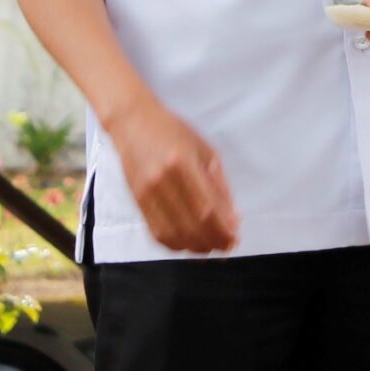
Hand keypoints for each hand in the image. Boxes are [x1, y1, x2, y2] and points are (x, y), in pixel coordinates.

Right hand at [104, 101, 238, 252]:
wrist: (132, 123)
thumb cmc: (174, 132)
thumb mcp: (206, 151)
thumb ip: (219, 184)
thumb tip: (232, 217)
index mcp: (182, 165)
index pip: (206, 208)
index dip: (222, 228)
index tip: (236, 237)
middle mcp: (161, 183)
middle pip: (190, 225)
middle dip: (213, 241)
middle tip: (229, 245)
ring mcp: (145, 194)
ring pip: (172, 234)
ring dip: (195, 246)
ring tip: (213, 246)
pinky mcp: (136, 202)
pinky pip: (155, 232)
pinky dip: (175, 243)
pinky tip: (189, 244)